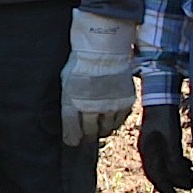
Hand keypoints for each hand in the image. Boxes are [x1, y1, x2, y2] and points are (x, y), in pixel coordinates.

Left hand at [59, 10, 138, 145]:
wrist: (104, 51)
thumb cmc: (81, 64)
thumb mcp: (67, 82)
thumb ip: (69, 100)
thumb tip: (70, 117)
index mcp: (74, 102)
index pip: (71, 129)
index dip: (71, 138)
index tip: (72, 142)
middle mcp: (92, 107)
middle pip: (90, 132)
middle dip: (87, 135)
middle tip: (86, 135)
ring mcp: (110, 106)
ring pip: (106, 129)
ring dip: (101, 130)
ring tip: (99, 127)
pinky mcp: (125, 102)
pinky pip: (120, 120)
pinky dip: (115, 122)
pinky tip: (110, 118)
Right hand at [139, 100, 192, 192]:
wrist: (160, 98)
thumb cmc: (165, 118)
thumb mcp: (171, 139)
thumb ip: (174, 159)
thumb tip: (178, 178)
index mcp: (147, 151)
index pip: (154, 174)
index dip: (164, 186)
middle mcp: (147, 150)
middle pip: (159, 172)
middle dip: (174, 181)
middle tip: (190, 186)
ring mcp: (152, 144)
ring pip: (164, 164)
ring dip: (178, 172)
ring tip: (192, 176)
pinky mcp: (159, 139)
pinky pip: (167, 156)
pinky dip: (178, 163)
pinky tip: (187, 164)